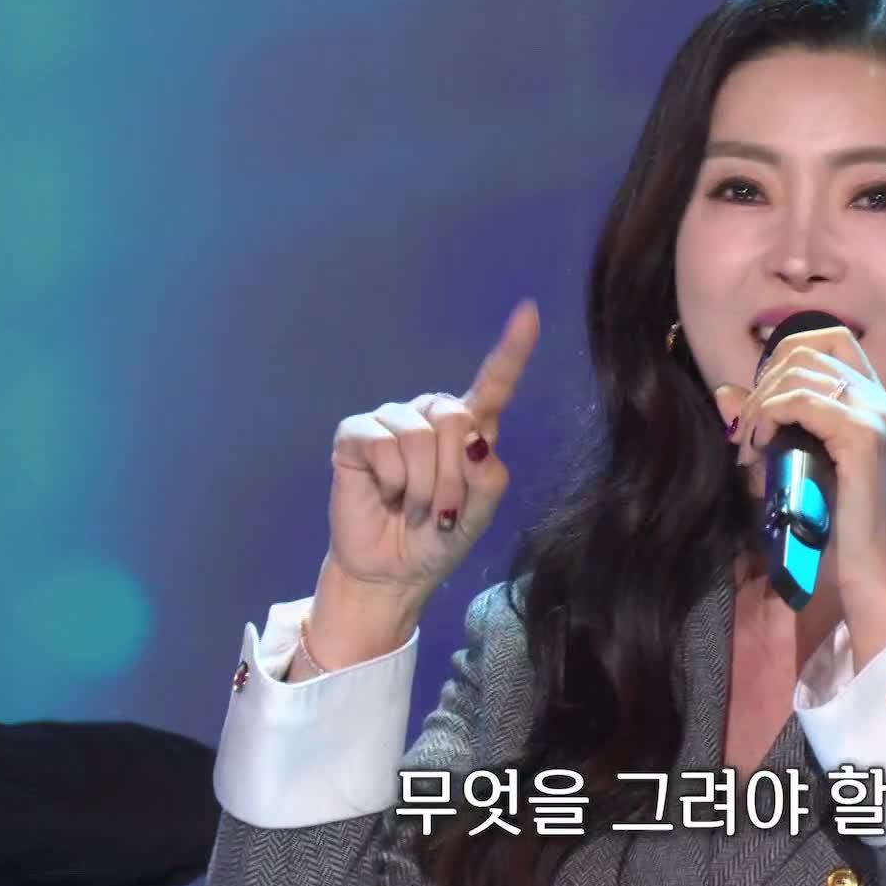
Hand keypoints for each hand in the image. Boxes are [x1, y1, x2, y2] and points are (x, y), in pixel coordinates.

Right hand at [312, 299, 540, 664]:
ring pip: (421, 438)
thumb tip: (474, 440)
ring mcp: (392, 421)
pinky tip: (386, 496)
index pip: (494, 384)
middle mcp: (431, 416)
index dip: (512, 350)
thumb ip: (487, 477)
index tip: (529, 312)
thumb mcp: (479, 514)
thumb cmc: (438, 539)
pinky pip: (385, 447)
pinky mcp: (356, 435)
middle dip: (454, 478)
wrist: (393, 573)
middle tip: (442, 512)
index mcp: (469, 428)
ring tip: (413, 508)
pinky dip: (393, 483)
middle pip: (457, 420)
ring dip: (424, 488)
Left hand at [713, 327, 885, 609]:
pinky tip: (760, 445)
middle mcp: (881, 399)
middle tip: (748, 429)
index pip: (831, 338)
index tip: (763, 398)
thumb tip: (725, 393)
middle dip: (764, 380)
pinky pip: (801, 401)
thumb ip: (765, 425)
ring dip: (762, 402)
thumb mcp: (793, 464)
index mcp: (874, 401)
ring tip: (751, 443)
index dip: (786, 353)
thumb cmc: (835, 527)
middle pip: (808, 347)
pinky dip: (770, 415)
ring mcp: (876, 415)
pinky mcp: (864, 436)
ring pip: (799, 371)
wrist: (871, 573)